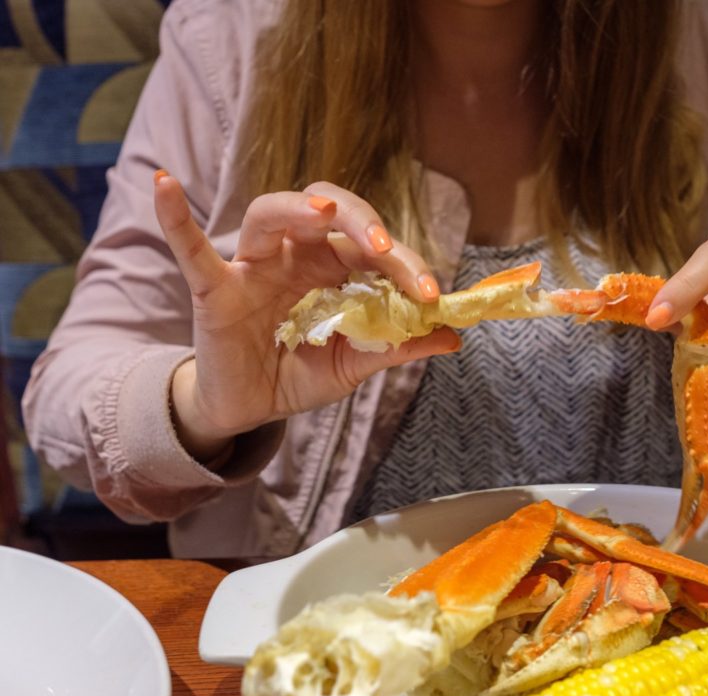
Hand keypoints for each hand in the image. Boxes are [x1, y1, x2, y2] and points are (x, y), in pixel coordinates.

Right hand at [153, 171, 459, 460]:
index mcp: (331, 269)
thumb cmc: (297, 374)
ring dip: (298, 210)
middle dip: (361, 223)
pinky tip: (165, 183)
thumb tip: (453, 338)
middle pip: (325, 211)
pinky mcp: (214, 289)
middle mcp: (294, 256)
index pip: (371, 250)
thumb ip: (397, 348)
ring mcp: (252, 267)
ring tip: (325, 216)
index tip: (433, 296)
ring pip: (269, 214)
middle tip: (386, 252)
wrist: (248, 409)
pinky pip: (191, 248)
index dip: (404, 266)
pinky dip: (176, 218)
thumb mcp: (353, 365)